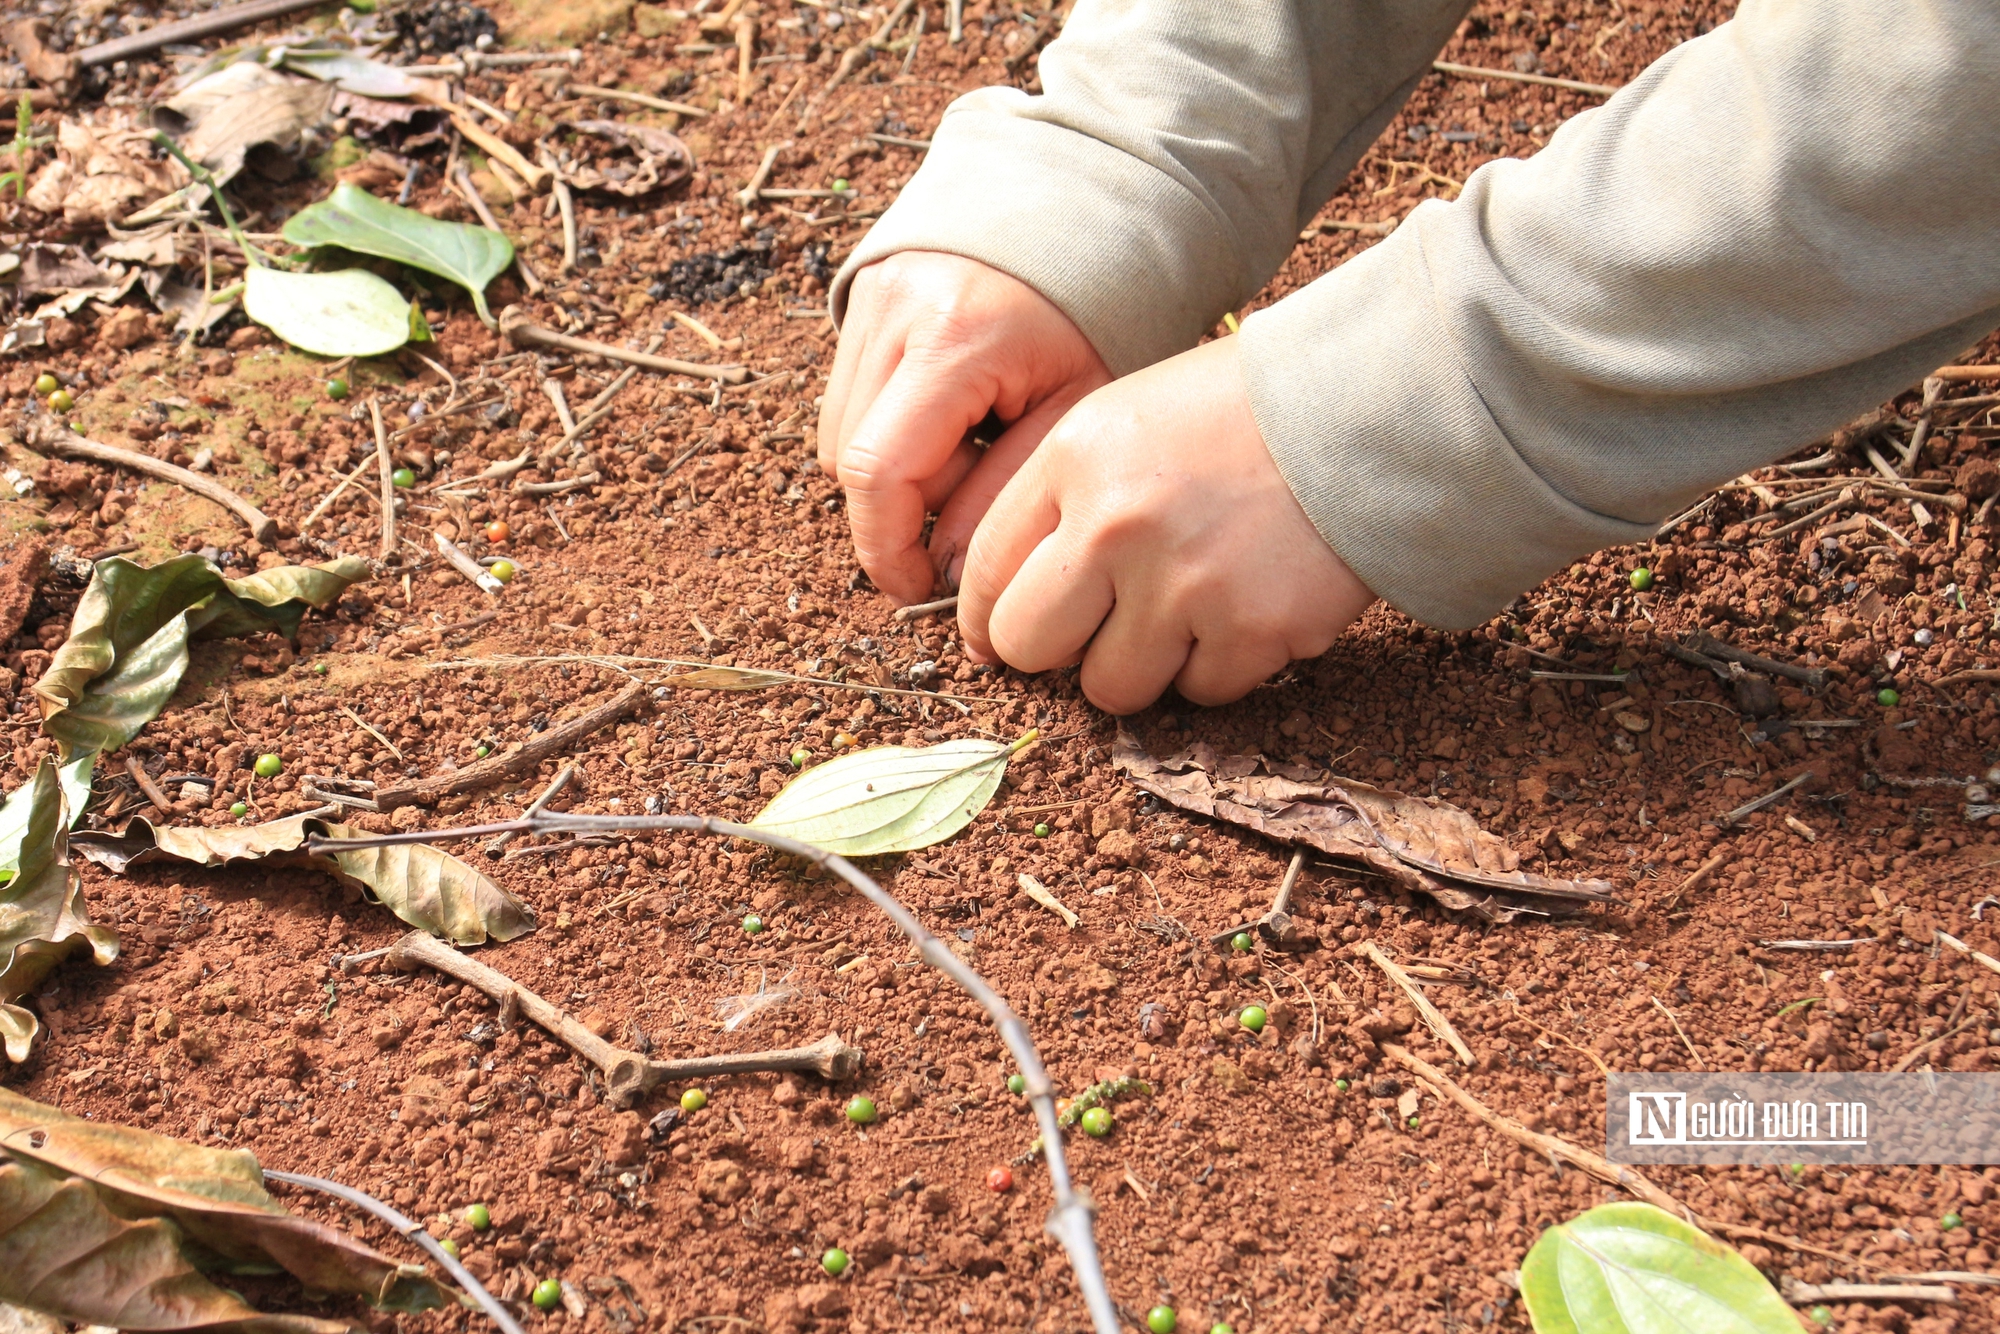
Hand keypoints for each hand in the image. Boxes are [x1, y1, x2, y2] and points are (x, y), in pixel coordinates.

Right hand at [819, 251, 1111, 603]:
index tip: (917, 588)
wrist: (1083, 204)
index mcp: (954, 337)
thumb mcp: (1075, 412)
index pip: (876, 472)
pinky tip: (955, 412)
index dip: (885, 548)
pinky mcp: (859, 296)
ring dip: (896, 467)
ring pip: (840, 433)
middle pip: (850, 459)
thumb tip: (942, 568)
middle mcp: (893, 310)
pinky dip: (891, 428)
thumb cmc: (1098, 311)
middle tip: (976, 496)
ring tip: (974, 445)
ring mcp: (867, 298)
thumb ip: (1004, 494)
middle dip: (904, 504)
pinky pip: (849, 397)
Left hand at [957, 335, 1377, 713]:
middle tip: (1090, 633)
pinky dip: (1217, 665)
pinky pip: (1200, 691)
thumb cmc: (1240, 415)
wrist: (1368, 410)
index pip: (983, 570)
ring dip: (1140, 665)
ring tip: (1182, 613)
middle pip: (1028, 644)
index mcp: (1073, 459)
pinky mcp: (1253, 631)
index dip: (985, 617)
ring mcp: (1185, 584)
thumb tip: (1002, 608)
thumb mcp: (1126, 420)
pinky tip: (1243, 608)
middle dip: (1052, 651)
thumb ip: (1062, 500)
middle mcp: (1116, 525)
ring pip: (1111, 688)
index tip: (999, 637)